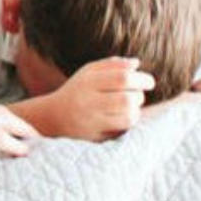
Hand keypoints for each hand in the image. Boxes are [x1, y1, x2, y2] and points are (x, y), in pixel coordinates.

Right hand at [31, 57, 152, 140]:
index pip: (121, 78)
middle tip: (137, 95)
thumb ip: (111, 65)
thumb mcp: (88, 73)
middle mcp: (87, 101)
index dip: (141, 79)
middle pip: (127, 99)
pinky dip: (128, 122)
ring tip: (130, 106)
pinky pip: (122, 130)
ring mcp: (90, 121)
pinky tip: (123, 117)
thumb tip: (136, 64)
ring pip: (127, 116)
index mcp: (87, 82)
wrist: (51, 118)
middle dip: (139, 96)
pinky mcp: (94, 136)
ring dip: (136, 110)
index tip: (149, 82)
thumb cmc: (77, 91)